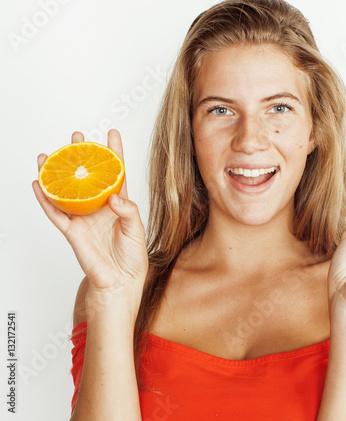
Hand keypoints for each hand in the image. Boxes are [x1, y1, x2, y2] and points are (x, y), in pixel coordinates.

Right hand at [32, 130, 147, 313]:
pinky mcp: (72, 231)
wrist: (120, 282)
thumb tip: (112, 196)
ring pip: (66, 190)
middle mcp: (99, 207)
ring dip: (57, 172)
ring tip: (49, 154)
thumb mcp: (137, 230)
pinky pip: (55, 213)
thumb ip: (128, 211)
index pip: (115, 174)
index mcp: (118, 204)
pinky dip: (45, 199)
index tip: (112, 133)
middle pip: (87, 176)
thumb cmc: (132, 257)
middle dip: (81, 155)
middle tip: (77, 137)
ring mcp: (83, 218)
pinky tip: (38, 183)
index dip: (114, 154)